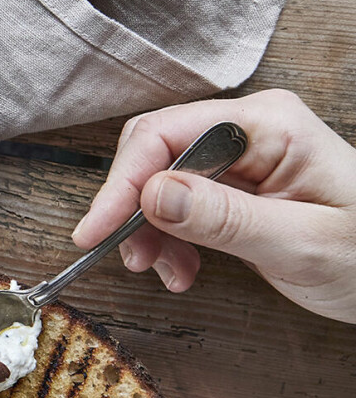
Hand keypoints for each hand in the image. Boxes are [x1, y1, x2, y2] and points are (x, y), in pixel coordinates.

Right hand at [71, 89, 355, 322]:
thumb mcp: (302, 243)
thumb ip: (226, 218)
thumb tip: (152, 195)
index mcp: (268, 125)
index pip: (167, 136)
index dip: (123, 183)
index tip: (95, 230)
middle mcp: (249, 131)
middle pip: (154, 153)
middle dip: (130, 206)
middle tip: (124, 254)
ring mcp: (241, 158)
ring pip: (159, 181)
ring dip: (147, 229)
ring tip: (161, 271)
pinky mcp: (236, 187)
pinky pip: (179, 203)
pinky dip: (168, 238)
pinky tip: (180, 269)